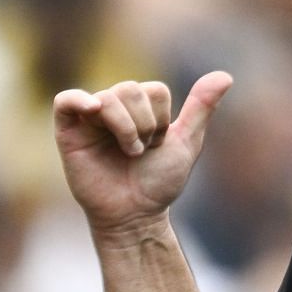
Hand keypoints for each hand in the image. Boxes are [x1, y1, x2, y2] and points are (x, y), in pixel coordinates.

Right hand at [52, 73, 233, 238]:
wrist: (134, 216)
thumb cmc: (158, 184)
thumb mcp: (186, 144)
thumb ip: (201, 108)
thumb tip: (225, 75)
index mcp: (140, 107)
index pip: (154, 90)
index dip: (162, 118)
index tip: (158, 145)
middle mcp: (115, 108)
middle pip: (130, 89)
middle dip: (145, 124)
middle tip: (141, 152)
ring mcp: (90, 120)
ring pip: (107, 98)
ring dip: (125, 128)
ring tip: (128, 153)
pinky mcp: (68, 133)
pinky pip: (65, 101)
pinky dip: (78, 100)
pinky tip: (93, 110)